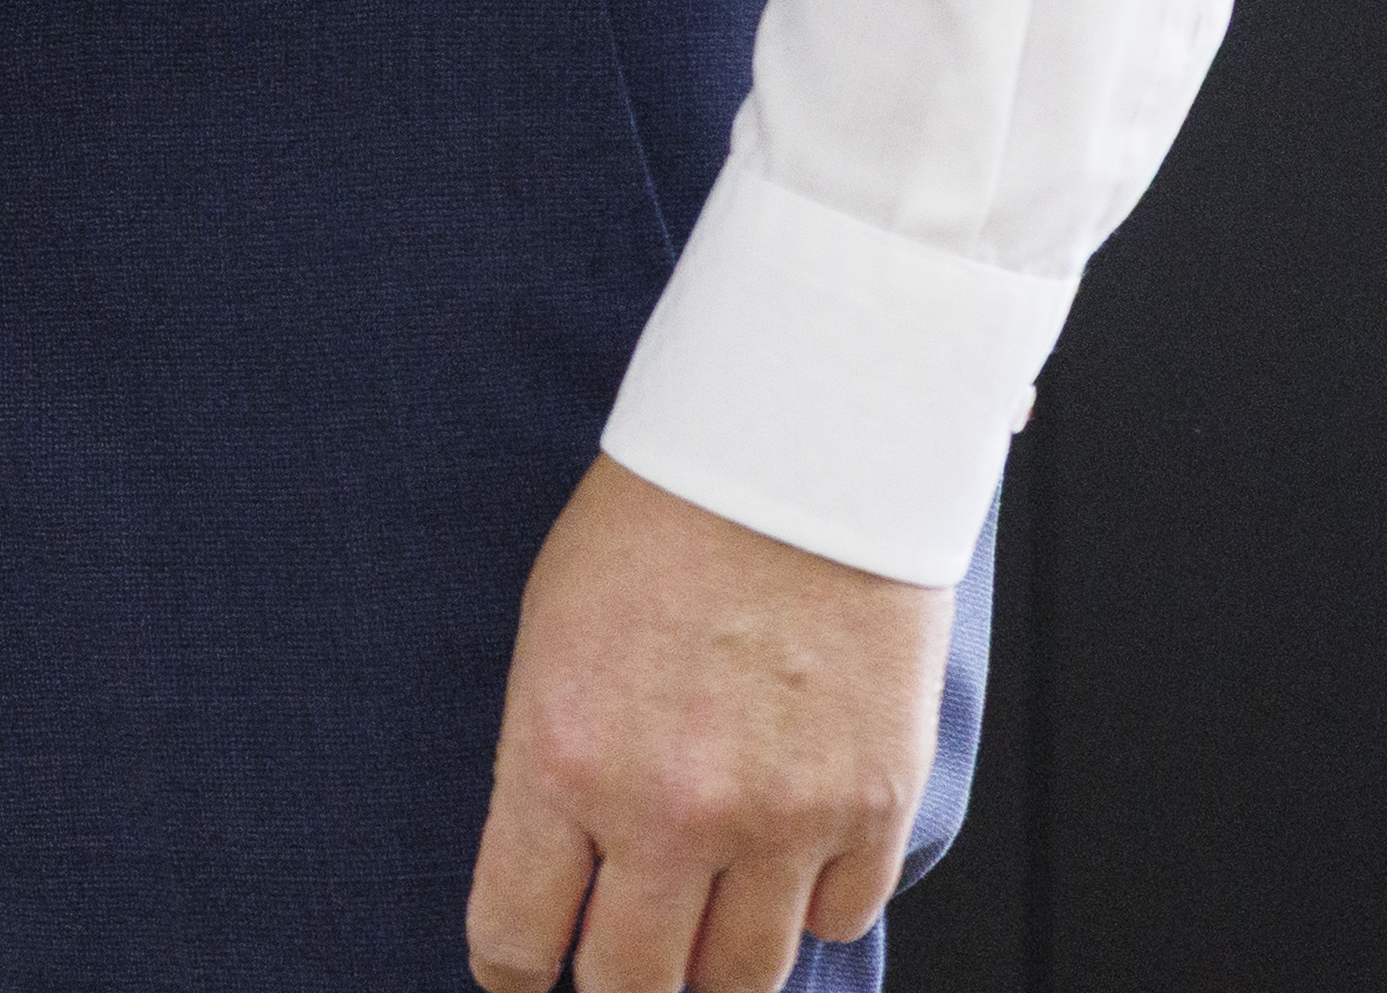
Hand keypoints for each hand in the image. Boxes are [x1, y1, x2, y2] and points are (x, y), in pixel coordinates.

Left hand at [464, 454, 951, 992]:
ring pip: (744, 981)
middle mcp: (667, 808)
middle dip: (617, 989)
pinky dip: (811, 904)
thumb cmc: (659, 525)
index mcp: (562, 756)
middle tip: (620, 964)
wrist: (797, 448)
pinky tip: (789, 854)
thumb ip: (552, 769)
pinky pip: (838, 920)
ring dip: (715, 965)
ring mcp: (779, 818)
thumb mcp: (553, 639)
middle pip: (635, 988)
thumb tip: (560, 880)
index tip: (525, 974)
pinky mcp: (871, 807)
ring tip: (702, 924)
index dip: (516, 974)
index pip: (517, 939)